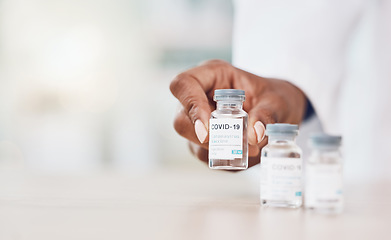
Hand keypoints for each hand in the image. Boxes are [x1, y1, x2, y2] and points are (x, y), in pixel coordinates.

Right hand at [170, 60, 306, 166]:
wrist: (279, 112)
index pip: (184, 84)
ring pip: (192, 141)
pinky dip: (226, 157)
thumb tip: (254, 135)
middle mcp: (199, 97)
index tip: (207, 129)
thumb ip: (267, 115)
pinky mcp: (203, 141)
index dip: (190, 106)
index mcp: (212, 75)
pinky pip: (206, 155)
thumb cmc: (274, 98)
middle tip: (237, 145)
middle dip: (207, 138)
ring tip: (251, 148)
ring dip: (220, 150)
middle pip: (181, 120)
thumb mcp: (277, 101)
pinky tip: (245, 152)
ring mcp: (198, 121)